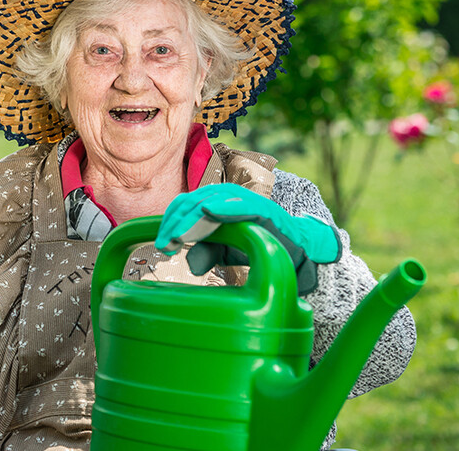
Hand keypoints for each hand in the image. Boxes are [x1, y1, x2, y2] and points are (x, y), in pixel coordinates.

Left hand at [154, 184, 340, 293]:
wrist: (298, 248)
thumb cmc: (259, 245)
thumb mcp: (226, 251)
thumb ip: (207, 251)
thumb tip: (188, 263)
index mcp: (215, 202)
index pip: (184, 204)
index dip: (170, 221)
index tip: (161, 243)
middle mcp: (228, 196)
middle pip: (192, 201)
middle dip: (175, 223)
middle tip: (164, 243)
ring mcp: (245, 200)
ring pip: (210, 201)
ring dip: (191, 218)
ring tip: (177, 235)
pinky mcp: (262, 208)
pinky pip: (240, 205)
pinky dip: (223, 207)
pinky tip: (209, 211)